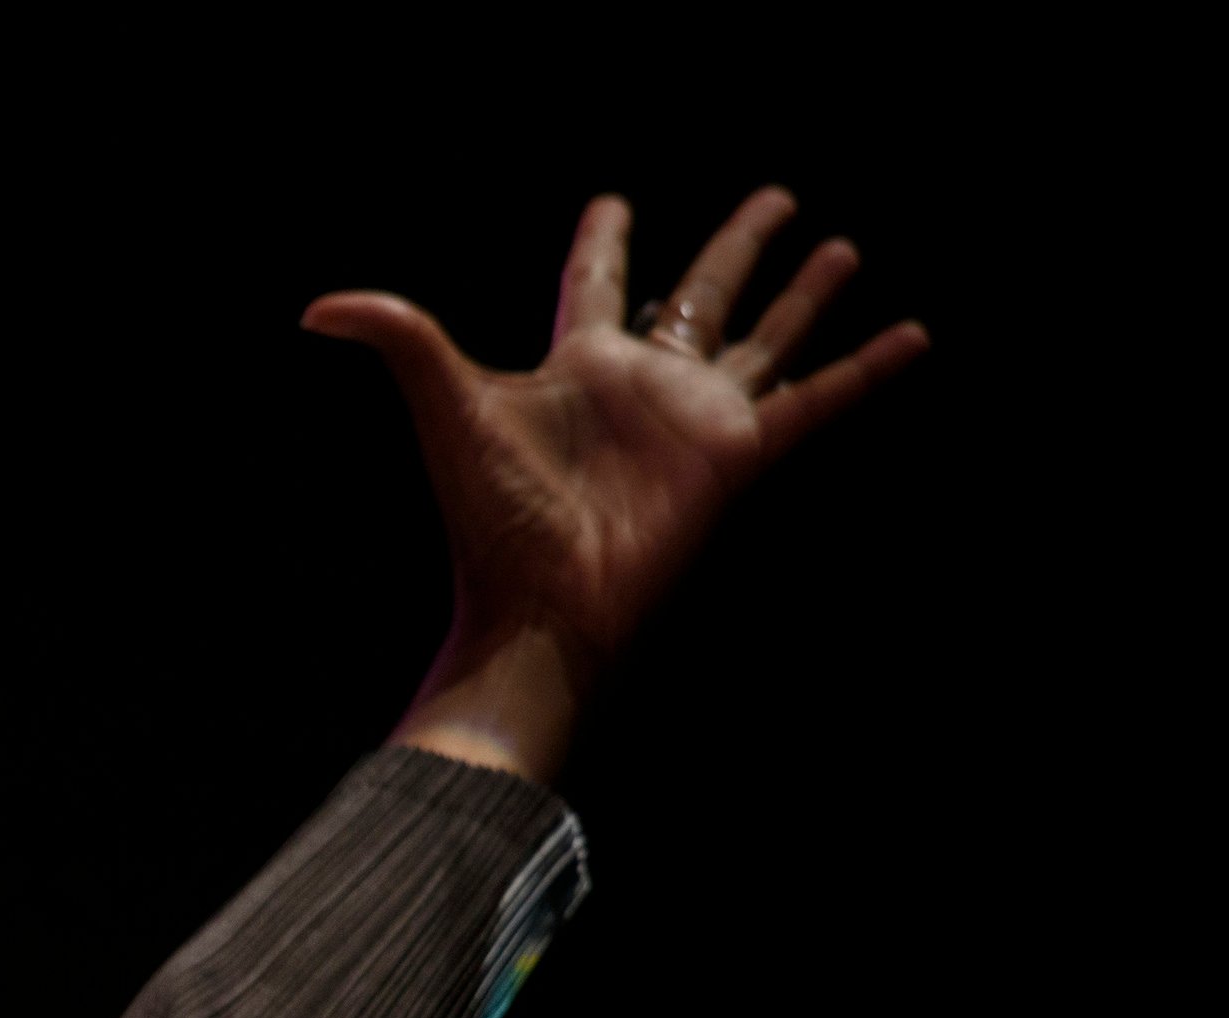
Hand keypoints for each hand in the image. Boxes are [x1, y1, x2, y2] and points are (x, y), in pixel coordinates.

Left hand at [306, 187, 929, 781]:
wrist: (540, 607)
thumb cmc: (492, 517)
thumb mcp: (447, 406)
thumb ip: (397, 339)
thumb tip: (314, 307)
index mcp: (577, 364)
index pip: (593, 282)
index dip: (603, 238)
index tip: (613, 200)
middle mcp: (644, 386)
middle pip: (699, 295)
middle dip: (734, 247)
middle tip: (775, 199)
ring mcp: (696, 422)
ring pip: (764, 338)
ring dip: (804, 293)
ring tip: (843, 247)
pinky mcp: (739, 458)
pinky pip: (817, 402)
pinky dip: (866, 371)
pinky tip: (914, 335)